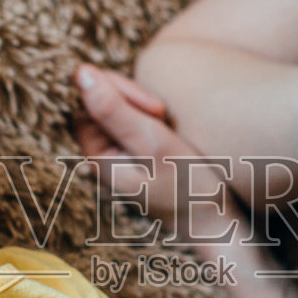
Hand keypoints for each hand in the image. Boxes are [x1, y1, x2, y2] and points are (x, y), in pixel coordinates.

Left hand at [73, 64, 235, 235]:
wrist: (218, 226)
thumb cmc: (190, 188)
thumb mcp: (153, 143)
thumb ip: (114, 109)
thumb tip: (79, 72)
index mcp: (97, 156)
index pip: (89, 99)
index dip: (120, 90)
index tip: (156, 109)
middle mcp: (102, 157)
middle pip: (103, 102)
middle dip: (136, 100)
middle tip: (165, 118)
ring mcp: (119, 158)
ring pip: (123, 110)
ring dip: (149, 111)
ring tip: (172, 131)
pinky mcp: (137, 158)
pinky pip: (138, 124)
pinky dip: (156, 122)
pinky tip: (175, 138)